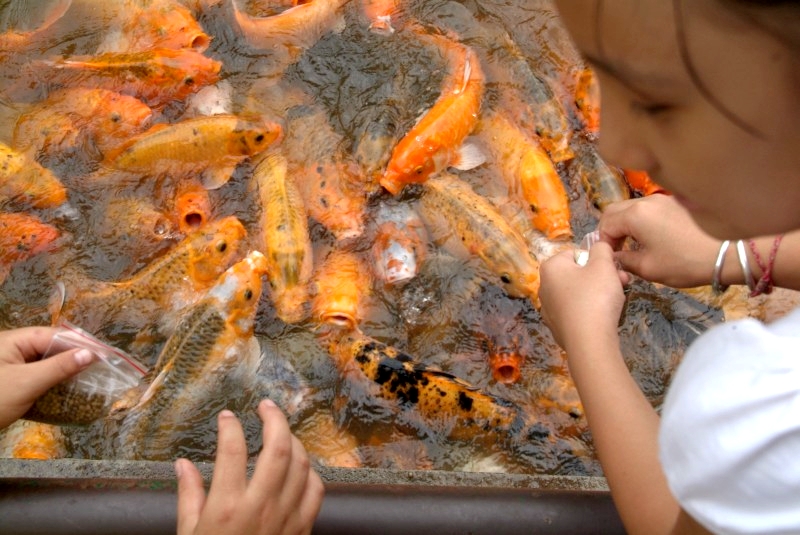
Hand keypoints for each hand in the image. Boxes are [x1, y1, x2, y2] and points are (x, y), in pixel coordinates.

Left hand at [0, 326, 94, 429]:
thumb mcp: (27, 383)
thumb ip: (59, 367)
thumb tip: (90, 354)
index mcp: (13, 340)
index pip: (54, 335)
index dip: (80, 343)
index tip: (105, 354)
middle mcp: (12, 349)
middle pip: (51, 347)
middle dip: (76, 355)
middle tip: (102, 366)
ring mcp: (11, 367)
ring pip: (46, 362)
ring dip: (66, 370)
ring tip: (91, 377)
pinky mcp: (11, 383)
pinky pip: (38, 376)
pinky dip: (54, 382)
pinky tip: (69, 390)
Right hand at [176, 399, 324, 534]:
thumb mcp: (189, 533)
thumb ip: (189, 495)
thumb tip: (182, 464)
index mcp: (227, 507)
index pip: (233, 450)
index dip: (230, 426)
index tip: (227, 416)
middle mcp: (261, 507)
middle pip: (279, 448)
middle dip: (274, 419)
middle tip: (266, 406)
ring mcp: (286, 518)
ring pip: (302, 465)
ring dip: (294, 441)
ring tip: (282, 431)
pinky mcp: (302, 529)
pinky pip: (316, 491)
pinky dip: (311, 472)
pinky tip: (300, 466)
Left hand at [539, 243, 625, 354]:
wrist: (589, 341)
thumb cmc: (595, 296)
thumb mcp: (603, 264)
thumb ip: (601, 249)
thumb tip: (598, 245)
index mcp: (550, 268)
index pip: (575, 254)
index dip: (597, 259)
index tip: (612, 268)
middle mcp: (544, 287)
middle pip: (578, 274)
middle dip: (602, 276)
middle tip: (622, 282)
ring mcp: (549, 309)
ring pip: (579, 293)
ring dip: (600, 292)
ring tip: (619, 299)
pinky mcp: (558, 327)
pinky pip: (577, 312)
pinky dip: (591, 311)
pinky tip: (604, 317)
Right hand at [598, 194, 719, 287]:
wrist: (728, 252)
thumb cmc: (684, 262)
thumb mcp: (648, 268)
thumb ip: (623, 260)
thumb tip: (614, 257)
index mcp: (635, 215)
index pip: (605, 224)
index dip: (603, 243)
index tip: (611, 258)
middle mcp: (646, 201)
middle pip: (615, 210)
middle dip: (611, 230)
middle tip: (618, 250)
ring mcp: (663, 199)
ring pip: (631, 207)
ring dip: (626, 224)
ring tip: (634, 244)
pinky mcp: (676, 202)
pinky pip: (648, 208)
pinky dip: (641, 220)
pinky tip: (652, 236)